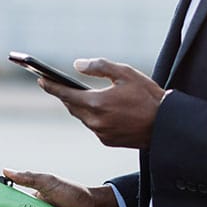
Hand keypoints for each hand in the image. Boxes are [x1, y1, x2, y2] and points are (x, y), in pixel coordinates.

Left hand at [39, 58, 165, 148]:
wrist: (166, 126)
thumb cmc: (148, 96)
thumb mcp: (125, 73)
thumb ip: (99, 66)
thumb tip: (77, 65)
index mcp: (97, 103)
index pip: (66, 94)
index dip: (51, 86)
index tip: (40, 79)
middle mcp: (95, 121)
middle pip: (72, 106)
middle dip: (65, 95)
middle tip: (57, 85)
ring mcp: (100, 133)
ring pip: (82, 117)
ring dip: (79, 106)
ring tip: (77, 94)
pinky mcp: (107, 141)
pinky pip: (93, 126)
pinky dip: (92, 116)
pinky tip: (99, 109)